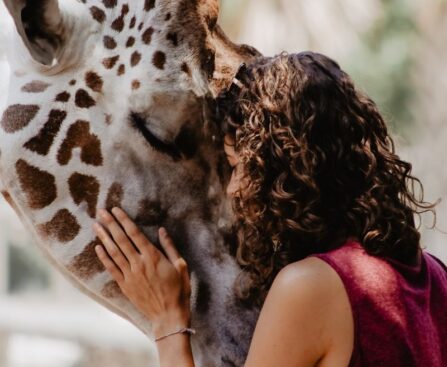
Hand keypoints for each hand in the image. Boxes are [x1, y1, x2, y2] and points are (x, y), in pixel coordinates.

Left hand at [93, 207, 191, 337]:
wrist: (169, 315)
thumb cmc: (179, 290)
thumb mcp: (181, 265)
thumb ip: (170, 247)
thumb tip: (161, 230)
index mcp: (153, 256)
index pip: (135, 233)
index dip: (124, 220)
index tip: (116, 209)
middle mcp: (139, 263)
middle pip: (121, 239)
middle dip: (110, 224)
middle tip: (101, 212)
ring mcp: (130, 275)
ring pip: (113, 252)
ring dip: (103, 237)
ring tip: (95, 225)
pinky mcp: (125, 285)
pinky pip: (112, 268)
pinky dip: (104, 257)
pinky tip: (98, 247)